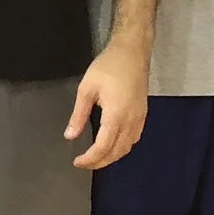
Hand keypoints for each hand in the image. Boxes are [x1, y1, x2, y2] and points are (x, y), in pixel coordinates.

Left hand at [66, 40, 148, 169]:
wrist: (132, 51)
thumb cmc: (108, 66)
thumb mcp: (87, 88)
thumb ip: (78, 115)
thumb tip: (70, 135)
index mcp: (116, 115)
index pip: (103, 147)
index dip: (90, 159)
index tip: (77, 162)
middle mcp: (131, 121)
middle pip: (117, 152)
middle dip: (100, 162)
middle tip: (84, 163)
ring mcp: (139, 118)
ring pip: (127, 147)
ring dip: (112, 156)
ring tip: (96, 157)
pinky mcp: (143, 114)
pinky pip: (134, 138)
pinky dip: (123, 147)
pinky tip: (113, 144)